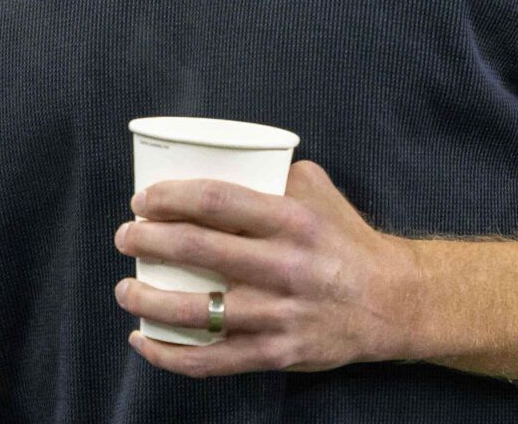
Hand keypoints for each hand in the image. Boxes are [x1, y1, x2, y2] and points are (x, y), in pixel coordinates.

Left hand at [112, 161, 418, 376]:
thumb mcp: (318, 191)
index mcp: (291, 220)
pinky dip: (169, 354)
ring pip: (196, 311)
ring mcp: (277, 315)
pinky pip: (211, 360)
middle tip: (126, 235)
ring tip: (125, 287)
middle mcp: (283, 267)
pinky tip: (144, 340)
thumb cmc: (346, 239)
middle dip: (147, 240)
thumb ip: (274, 171)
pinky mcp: (275, 353)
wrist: (392, 302)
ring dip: (147, 299)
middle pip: (196, 249)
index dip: (169, 197)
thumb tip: (222, 156)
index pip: (215, 201)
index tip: (142, 199)